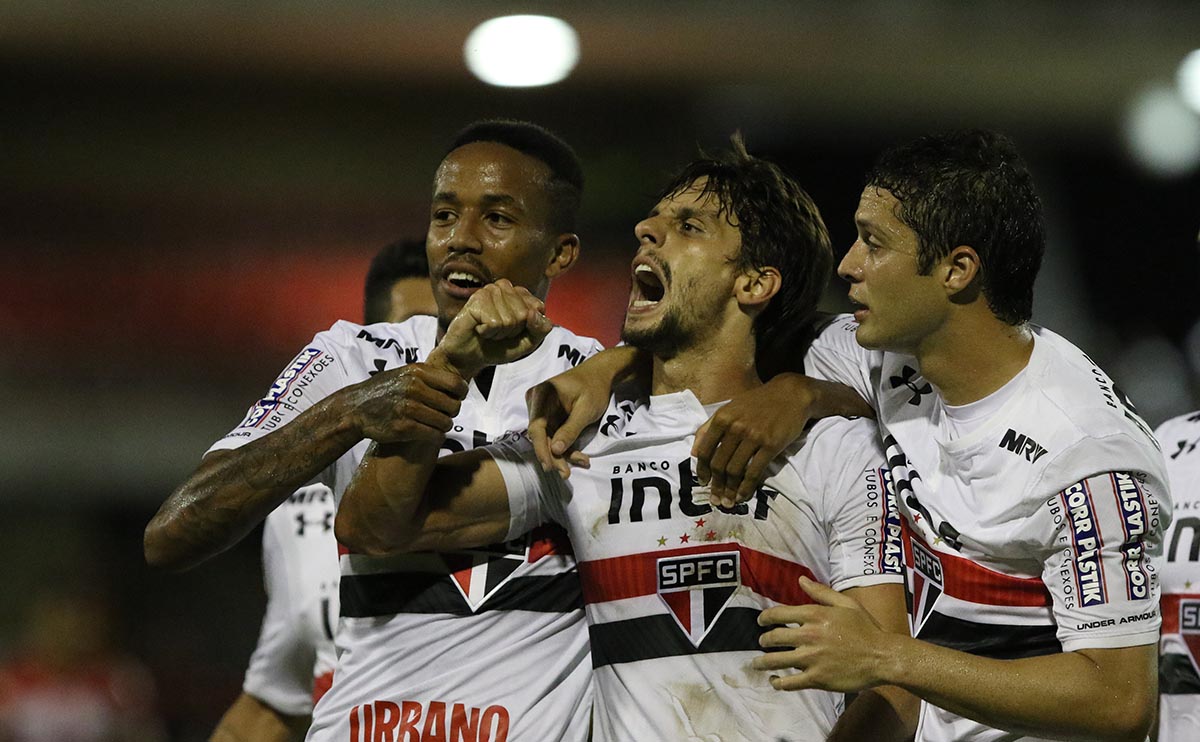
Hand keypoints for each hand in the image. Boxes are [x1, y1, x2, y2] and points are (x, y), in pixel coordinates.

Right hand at [353, 362, 468, 443]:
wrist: (355, 409)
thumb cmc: (383, 390)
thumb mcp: (403, 373)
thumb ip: (427, 375)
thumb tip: (457, 382)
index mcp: (417, 372)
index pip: (455, 383)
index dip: (461, 393)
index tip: (458, 398)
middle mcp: (414, 388)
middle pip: (453, 406)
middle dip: (452, 412)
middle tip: (443, 414)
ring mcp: (408, 408)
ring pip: (446, 422)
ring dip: (444, 426)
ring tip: (435, 424)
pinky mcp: (403, 427)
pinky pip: (434, 435)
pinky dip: (435, 436)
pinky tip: (429, 433)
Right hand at [435, 280, 551, 378]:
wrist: (469, 357)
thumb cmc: (497, 346)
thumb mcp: (528, 342)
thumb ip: (541, 328)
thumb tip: (534, 313)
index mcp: (519, 293)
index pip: (538, 308)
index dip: (528, 328)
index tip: (514, 331)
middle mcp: (505, 287)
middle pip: (524, 314)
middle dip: (513, 331)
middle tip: (498, 332)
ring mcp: (490, 291)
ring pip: (510, 319)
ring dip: (499, 333)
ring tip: (488, 330)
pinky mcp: (477, 299)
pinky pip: (495, 322)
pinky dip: (488, 332)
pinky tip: (480, 329)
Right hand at [525, 374, 601, 478]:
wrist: (600, 376)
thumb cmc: (594, 387)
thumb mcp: (586, 409)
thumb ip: (570, 429)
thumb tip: (556, 450)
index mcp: (542, 395)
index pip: (536, 427)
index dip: (541, 448)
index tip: (549, 465)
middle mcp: (537, 404)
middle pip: (541, 436)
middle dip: (554, 456)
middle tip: (566, 473)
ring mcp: (542, 412)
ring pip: (548, 439)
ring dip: (563, 454)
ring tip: (582, 462)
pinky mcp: (550, 419)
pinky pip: (555, 437)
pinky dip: (567, 447)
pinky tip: (580, 457)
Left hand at [693, 374, 815, 507]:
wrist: (790, 394)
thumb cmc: (757, 402)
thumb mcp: (729, 408)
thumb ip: (709, 427)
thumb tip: (694, 452)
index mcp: (722, 418)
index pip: (706, 450)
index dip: (702, 470)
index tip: (702, 483)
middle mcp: (735, 427)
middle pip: (719, 464)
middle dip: (716, 485)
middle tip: (715, 499)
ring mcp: (753, 437)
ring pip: (735, 471)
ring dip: (730, 490)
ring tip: (728, 502)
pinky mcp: (770, 445)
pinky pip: (754, 472)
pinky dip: (746, 487)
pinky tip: (743, 495)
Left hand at [753, 576, 893, 692]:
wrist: (883, 656)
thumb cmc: (866, 629)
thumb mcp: (846, 603)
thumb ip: (821, 592)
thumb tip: (801, 580)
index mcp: (815, 615)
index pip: (778, 614)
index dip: (765, 618)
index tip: (760, 622)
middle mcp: (809, 635)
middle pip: (774, 637)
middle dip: (763, 640)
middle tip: (761, 642)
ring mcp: (812, 659)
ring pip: (776, 660)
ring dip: (762, 662)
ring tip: (757, 664)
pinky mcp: (817, 679)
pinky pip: (790, 683)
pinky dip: (778, 683)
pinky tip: (774, 681)